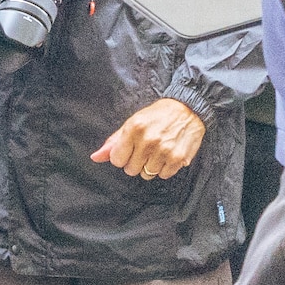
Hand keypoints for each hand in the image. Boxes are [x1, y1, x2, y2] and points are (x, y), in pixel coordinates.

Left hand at [92, 99, 206, 180]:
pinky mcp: (177, 158)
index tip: (131, 149)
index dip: (123, 156)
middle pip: (131, 170)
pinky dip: (165, 168)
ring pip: (147, 174)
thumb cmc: (157, 116)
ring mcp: (164, 150)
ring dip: (151, 166)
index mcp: (134, 128)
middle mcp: (148, 140)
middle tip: (146, 149)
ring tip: (158, 151)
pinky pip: (163, 175)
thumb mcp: (133, 122)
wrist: (188, 109)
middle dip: (136, 162)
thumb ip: (113, 142)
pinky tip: (168, 154)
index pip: (117, 160)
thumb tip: (95, 157)